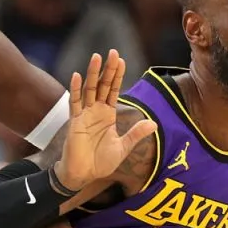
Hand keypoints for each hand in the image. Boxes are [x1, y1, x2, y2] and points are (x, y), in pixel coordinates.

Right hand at [53, 50, 157, 190]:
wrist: (83, 175)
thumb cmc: (100, 163)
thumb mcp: (123, 148)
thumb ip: (135, 134)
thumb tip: (154, 123)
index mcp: (107, 115)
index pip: (113, 90)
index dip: (117, 76)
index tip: (121, 60)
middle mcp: (95, 111)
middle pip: (103, 85)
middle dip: (108, 69)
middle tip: (112, 51)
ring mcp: (84, 115)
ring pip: (89, 89)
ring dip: (93, 73)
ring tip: (96, 57)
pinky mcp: (75, 122)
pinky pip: (74, 103)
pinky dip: (75, 90)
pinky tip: (76, 76)